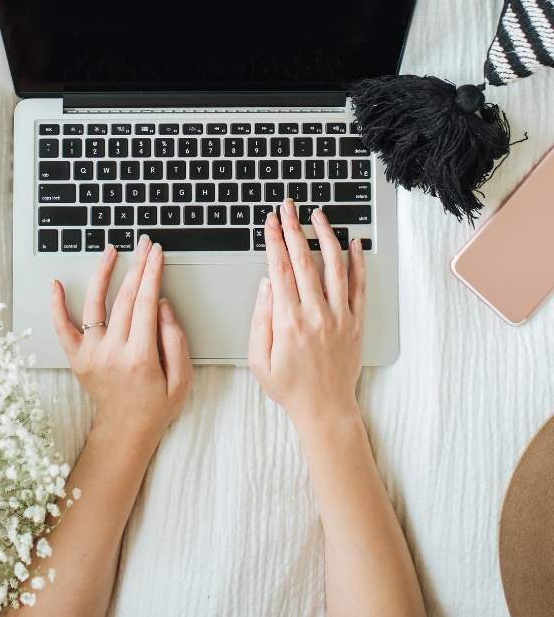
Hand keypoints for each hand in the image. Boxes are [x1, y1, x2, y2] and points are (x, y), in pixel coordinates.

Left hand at [52, 236, 192, 444]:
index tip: (157, 254)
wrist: (126, 432)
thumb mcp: (182, 379)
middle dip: (137, 266)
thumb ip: (175, 340)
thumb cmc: (157, 406)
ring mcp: (91, 354)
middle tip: (145, 245)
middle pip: (124, 298)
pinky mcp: (77, 358)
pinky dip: (57, 305)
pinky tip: (56, 283)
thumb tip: (161, 304)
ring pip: (94, 305)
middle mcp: (112, 352)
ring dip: (103, 273)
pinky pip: (62, 328)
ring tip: (111, 251)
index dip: (152, 273)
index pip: (145, 303)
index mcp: (140, 357)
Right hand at [248, 201, 364, 437]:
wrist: (325, 410)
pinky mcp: (356, 323)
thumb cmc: (289, 387)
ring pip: (334, 266)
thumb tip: (267, 284)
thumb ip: (260, 319)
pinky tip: (353, 243)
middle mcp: (316, 314)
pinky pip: (359, 287)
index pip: (280, 268)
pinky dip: (357, 262)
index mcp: (288, 321)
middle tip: (288, 206)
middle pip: (304, 259)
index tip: (270, 221)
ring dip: (326, 236)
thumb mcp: (258, 359)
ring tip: (318, 215)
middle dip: (294, 227)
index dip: (274, 240)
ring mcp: (339, 317)